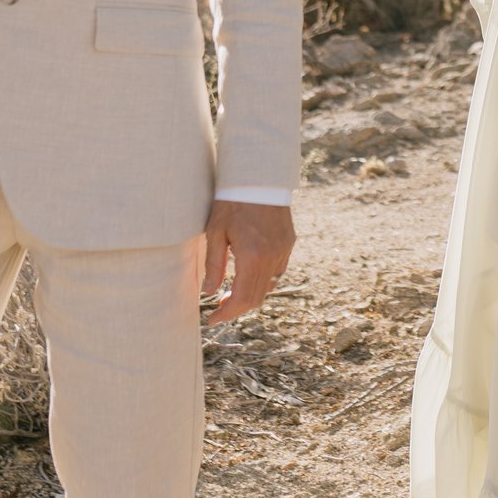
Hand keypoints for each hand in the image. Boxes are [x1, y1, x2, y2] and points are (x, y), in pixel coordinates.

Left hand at [201, 200, 294, 323]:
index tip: (213, 320)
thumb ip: (213, 265)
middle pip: (256, 298)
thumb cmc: (232, 202)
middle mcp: (272, 257)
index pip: (241, 298)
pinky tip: (249, 274)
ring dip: (250, 295)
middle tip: (219, 308)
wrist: (259, 177)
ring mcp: (283, 250)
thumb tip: (209, 293)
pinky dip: (263, 281)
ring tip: (231, 292)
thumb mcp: (215, 232)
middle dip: (237, 308)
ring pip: (269, 287)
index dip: (227, 314)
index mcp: (252, 256)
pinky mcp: (289, 243)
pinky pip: (278, 271)